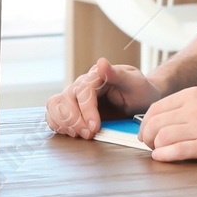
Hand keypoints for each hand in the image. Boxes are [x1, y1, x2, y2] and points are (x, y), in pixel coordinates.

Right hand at [46, 58, 160, 136]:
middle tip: (89, 134)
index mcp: (96, 76)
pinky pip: (54, 113)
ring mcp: (75, 96)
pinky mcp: (72, 108)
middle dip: (75, 120)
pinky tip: (70, 132)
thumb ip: (117, 73)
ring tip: (79, 134)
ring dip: (64, 122)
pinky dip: (57, 124)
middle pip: (65, 99)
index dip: (86, 110)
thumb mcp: (135, 82)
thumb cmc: (140, 90)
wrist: (142, 100)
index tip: (95, 127)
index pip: (83, 90)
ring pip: (55, 105)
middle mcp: (82, 84)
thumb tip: (101, 62)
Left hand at [138, 88, 196, 162]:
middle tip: (149, 145)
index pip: (156, 107)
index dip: (145, 123)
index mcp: (193, 95)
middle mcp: (195, 108)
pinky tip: (161, 157)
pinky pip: (177, 151)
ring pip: (162, 136)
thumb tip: (162, 120)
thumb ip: (187, 107)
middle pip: (155, 122)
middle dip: (146, 136)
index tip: (145, 133)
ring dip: (154, 147)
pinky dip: (164, 156)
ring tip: (157, 152)